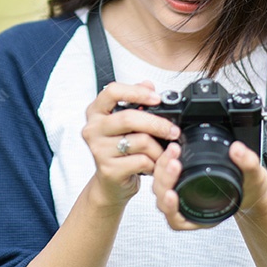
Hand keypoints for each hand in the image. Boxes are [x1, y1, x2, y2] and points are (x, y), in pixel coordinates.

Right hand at [81, 81, 180, 207]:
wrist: (110, 183)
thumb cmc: (118, 150)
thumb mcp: (125, 124)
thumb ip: (135, 101)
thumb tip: (148, 83)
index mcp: (95, 112)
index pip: (112, 91)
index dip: (137, 92)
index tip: (156, 98)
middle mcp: (93, 129)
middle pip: (129, 118)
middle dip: (158, 124)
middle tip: (173, 131)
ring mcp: (98, 150)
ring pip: (140, 141)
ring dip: (158, 148)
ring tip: (161, 153)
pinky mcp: (108, 169)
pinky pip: (141, 161)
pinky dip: (153, 163)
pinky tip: (152, 165)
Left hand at [153, 141, 266, 229]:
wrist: (248, 183)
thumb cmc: (249, 187)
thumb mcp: (255, 177)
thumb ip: (248, 164)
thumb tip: (237, 150)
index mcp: (202, 216)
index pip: (177, 220)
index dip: (170, 208)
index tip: (171, 194)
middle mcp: (187, 207)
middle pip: (163, 198)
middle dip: (166, 179)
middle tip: (174, 162)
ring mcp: (180, 192)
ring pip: (159, 186)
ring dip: (162, 169)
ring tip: (173, 152)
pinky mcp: (177, 179)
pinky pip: (162, 175)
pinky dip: (163, 163)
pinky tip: (170, 152)